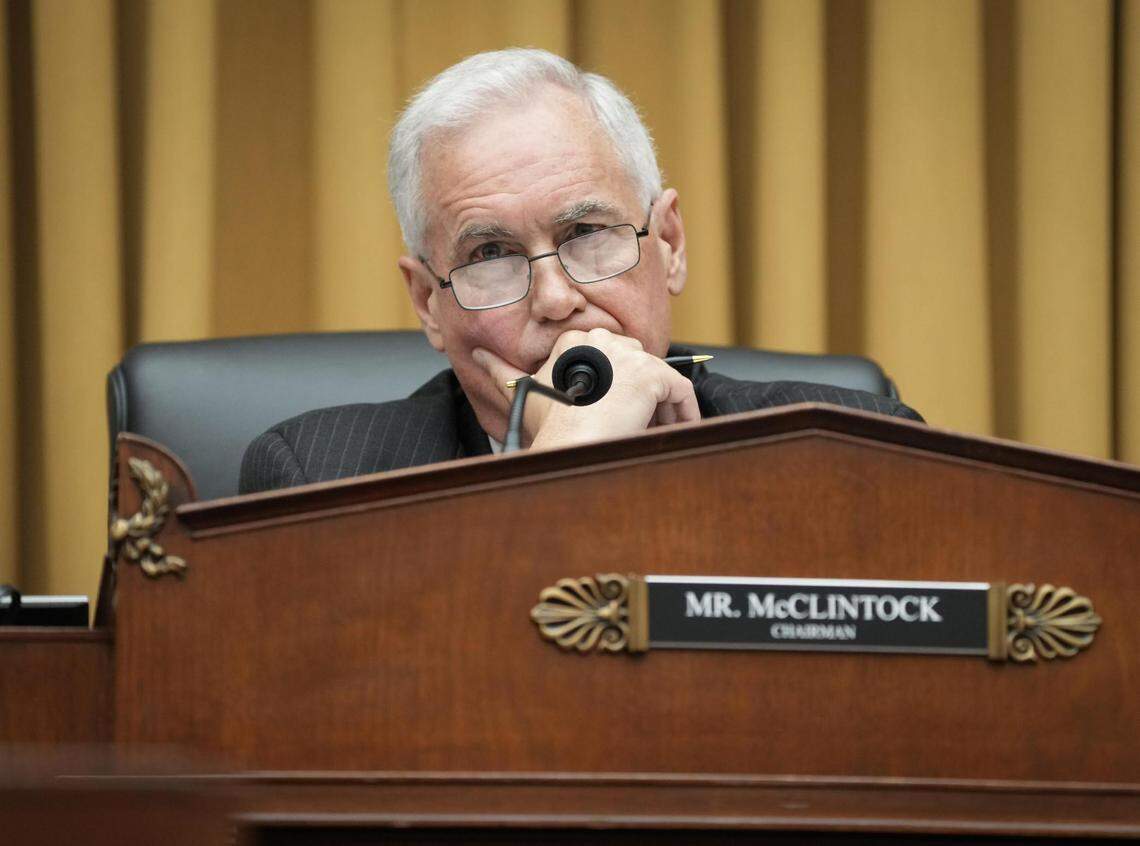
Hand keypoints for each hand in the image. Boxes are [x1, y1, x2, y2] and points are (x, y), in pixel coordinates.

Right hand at [472, 328, 700, 448]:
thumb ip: (501, 370)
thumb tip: (477, 352)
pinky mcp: (655, 375)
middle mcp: (605, 340)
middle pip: (636, 364)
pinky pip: (682, 392)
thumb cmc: (548, 426)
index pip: (609, 356)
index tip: (615, 409)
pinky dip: (685, 412)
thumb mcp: (525, 393)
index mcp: (575, 340)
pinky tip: (679, 431)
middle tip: (637, 424)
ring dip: (662, 406)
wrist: (569, 444)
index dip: (616, 385)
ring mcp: (632, 356)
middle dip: (640, 394)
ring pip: (659, 379)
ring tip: (656, 431)